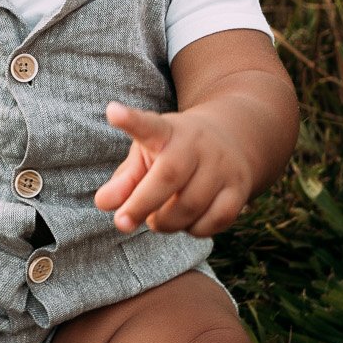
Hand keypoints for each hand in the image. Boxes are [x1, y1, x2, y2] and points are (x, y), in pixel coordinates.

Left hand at [95, 102, 252, 237]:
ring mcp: (221, 166)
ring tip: (157, 218)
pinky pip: (213, 222)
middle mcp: (197, 144)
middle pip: (168, 176)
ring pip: (190, 207)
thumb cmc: (174, 152)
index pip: (148, 125)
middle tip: (122, 222)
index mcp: (167, 131)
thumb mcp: (146, 155)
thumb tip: (104, 203)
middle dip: (141, 205)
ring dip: (165, 222)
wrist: (231, 140)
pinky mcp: (239, 189)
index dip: (130, 120)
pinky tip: (186, 221)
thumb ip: (124, 180)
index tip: (112, 112)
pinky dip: (193, 230)